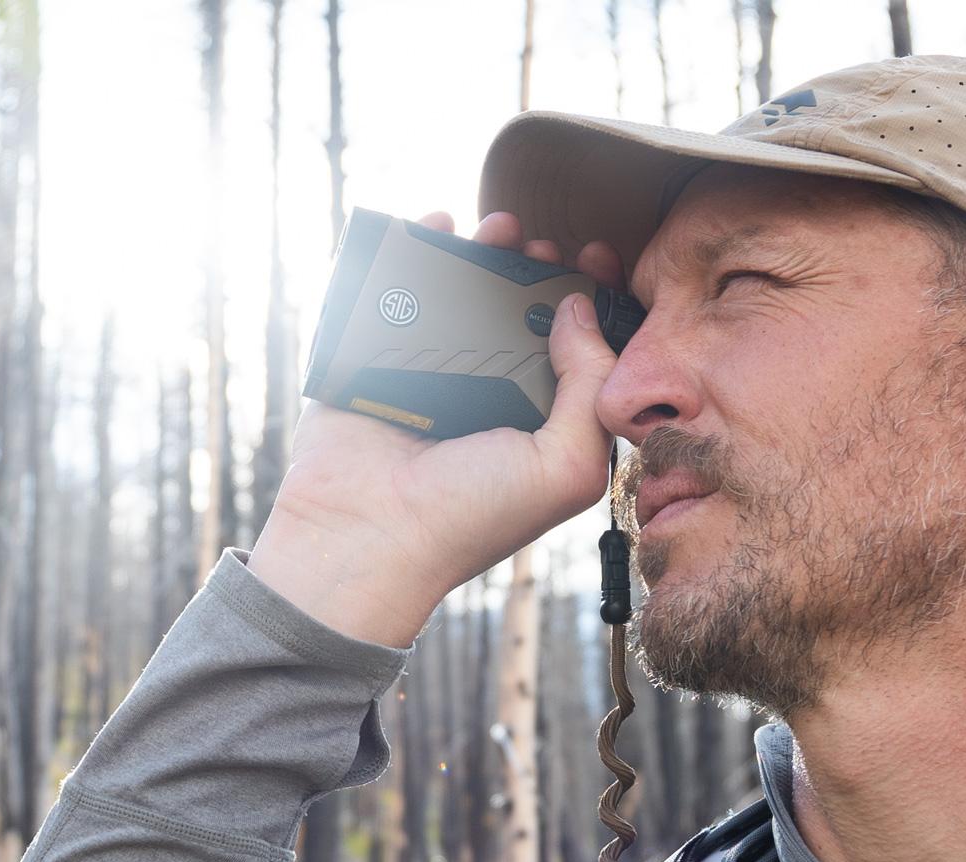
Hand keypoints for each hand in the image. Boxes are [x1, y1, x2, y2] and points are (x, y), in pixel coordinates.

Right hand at [247, 211, 626, 647]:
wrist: (365, 534)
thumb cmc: (470, 516)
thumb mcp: (565, 465)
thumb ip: (590, 387)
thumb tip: (575, 306)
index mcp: (541, 423)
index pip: (580, 349)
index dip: (596, 301)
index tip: (600, 259)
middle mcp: (491, 395)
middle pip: (524, 311)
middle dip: (542, 266)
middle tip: (548, 242)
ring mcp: (433, 374)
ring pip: (467, 297)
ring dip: (486, 251)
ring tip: (502, 226)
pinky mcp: (378, 359)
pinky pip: (400, 293)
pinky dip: (415, 252)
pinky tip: (437, 224)